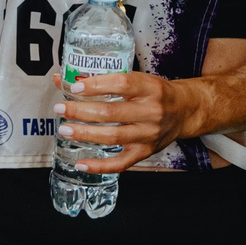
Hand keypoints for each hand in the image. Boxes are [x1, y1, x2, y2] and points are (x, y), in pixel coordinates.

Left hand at [54, 70, 216, 173]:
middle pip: (112, 113)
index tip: (75, 87)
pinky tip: (81, 163)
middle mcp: (151, 112)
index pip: (122, 84)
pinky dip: (99, 166)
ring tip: (65, 129)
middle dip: (82, 111)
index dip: (97, 85)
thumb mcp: (137, 79)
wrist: (184, 111)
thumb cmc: (155, 93)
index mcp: (150, 87)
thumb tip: (63, 79)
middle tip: (61, 108)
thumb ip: (102, 79)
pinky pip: (121, 163)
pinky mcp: (145, 152)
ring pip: (113, 137)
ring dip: (85, 134)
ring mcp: (149, 134)